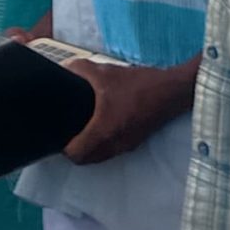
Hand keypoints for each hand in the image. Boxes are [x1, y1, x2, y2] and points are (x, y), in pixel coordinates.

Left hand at [61, 56, 195, 164]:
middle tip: (65, 133)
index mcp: (104, 131)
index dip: (62, 147)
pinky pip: (112, 150)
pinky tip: (98, 127)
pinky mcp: (135, 141)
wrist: (172, 91)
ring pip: (100, 156)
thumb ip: (77, 70)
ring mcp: (127, 145)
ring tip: (79, 130)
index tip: (56, 134)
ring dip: (88, 148)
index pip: (76, 155)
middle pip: (86, 159)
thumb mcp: (103, 72)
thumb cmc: (138, 84)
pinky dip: (102, 144)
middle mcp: (115, 144)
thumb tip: (62, 71)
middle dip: (73, 150)